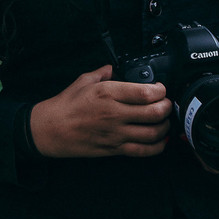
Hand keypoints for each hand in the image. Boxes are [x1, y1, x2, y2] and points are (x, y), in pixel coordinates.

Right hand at [29, 65, 172, 158]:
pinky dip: (157, 146)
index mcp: (108, 93)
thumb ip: (102, 73)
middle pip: (155, 113)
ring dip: (165, 126)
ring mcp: (116, 133)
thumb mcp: (83, 81)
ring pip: (153, 133)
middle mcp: (114, 114)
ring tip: (164, 120)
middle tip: (167, 103)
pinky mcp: (114, 149)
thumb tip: (113, 68)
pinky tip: (160, 140)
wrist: (51, 129)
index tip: (160, 88)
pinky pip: (143, 151)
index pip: (145, 92)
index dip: (160, 90)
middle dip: (167, 107)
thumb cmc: (65, 105)